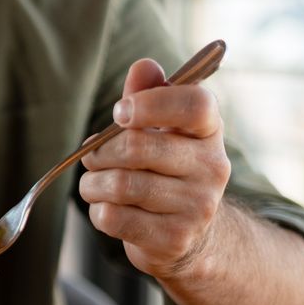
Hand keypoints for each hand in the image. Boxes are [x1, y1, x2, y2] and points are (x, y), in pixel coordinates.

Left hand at [78, 58, 231, 280]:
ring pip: (121, 185)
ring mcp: (198, 206)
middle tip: (91, 156)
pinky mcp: (175, 239)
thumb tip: (144, 66)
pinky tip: (106, 209)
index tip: (119, 113)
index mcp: (209, 132)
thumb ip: (148, 96)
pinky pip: (115, 218)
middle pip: (138, 147)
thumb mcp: (161, 130)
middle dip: (99, 151)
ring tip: (95, 184)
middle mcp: (212, 167)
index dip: (150, 103)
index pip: (196, 104)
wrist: (188, 235)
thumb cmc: (164, 170)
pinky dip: (98, 212)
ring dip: (93, 184)